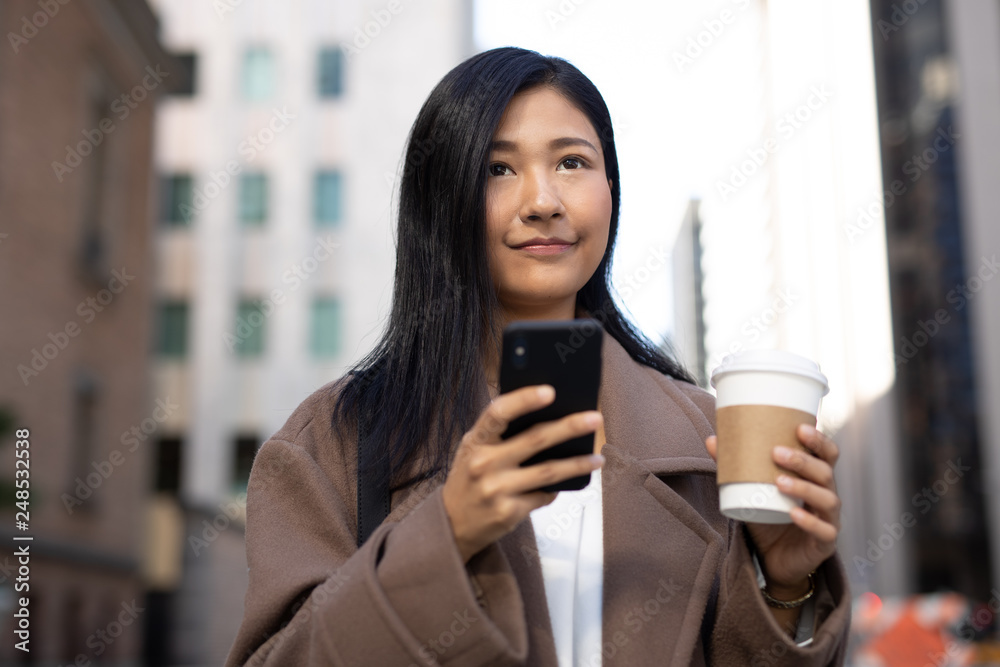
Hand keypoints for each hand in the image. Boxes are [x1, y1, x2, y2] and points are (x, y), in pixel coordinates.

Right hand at [442, 385, 603, 562]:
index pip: (498, 412)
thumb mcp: (472, 450)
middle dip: (569, 427)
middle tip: (595, 418)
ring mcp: (496, 489)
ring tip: (598, 458)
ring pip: (548, 471)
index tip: (550, 391)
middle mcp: (484, 463)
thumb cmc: (469, 479)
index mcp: (475, 441)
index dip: (524, 399)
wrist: (452, 524)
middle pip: (535, 439)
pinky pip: (543, 496)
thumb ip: (498, 434)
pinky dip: (556, 489)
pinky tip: (567, 483)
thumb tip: (545, 416)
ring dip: (577, 463)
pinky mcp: (509, 512)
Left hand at [705, 424, 840, 594]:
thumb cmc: (769, 520)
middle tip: (776, 452)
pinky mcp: (825, 543)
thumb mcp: (751, 491)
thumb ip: (736, 467)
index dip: (819, 440)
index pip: (827, 454)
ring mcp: (829, 520)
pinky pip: (824, 531)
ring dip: (804, 487)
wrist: (774, 560)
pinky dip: (810, 521)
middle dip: (803, 460)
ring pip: (827, 499)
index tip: (800, 428)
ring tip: (779, 481)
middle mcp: (827, 496)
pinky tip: (794, 513)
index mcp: (814, 479)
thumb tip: (712, 440)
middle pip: (826, 472)